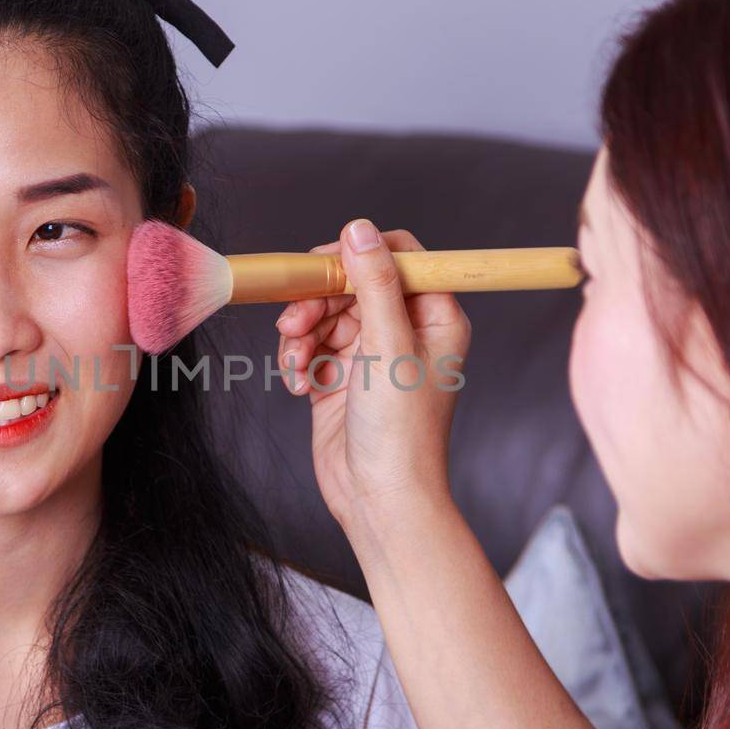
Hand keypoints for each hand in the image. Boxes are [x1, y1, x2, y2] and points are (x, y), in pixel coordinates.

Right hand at [274, 219, 471, 540]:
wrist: (380, 499)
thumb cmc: (400, 431)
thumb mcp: (388, 346)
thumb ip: (373, 283)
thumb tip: (358, 229)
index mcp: (435, 316)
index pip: (399, 256)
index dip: (358, 254)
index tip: (325, 265)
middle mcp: (405, 330)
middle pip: (352, 283)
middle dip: (318, 300)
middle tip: (294, 323)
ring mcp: (372, 355)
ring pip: (325, 314)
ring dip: (302, 333)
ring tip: (297, 363)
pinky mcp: (341, 378)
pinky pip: (311, 346)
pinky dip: (298, 359)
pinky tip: (299, 384)